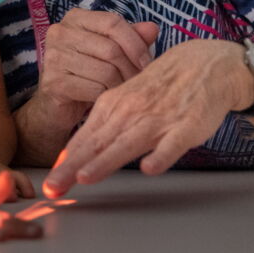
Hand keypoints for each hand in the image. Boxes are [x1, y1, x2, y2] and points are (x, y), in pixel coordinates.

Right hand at [38, 9, 158, 114]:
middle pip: (111, 49)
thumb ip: (130, 38)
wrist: (56, 103)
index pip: (113, 22)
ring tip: (119, 90)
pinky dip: (105, 96)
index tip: (147, 63)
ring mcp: (54, 57)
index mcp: (75, 19)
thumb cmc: (86, 73)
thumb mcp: (109, 52)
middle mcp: (60, 33)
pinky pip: (95, 89)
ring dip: (119, 85)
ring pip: (106, 71)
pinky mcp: (54, 82)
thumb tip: (152, 28)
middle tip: (136, 82)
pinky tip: (102, 98)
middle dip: (130, 69)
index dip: (136, 43)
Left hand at [42, 39, 251, 196]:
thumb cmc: (160, 88)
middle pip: (96, 144)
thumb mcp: (126, 101)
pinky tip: (150, 168)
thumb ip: (105, 128)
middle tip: (52, 188)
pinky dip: (161, 155)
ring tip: (84, 177)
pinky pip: (172, 143)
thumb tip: (76, 155)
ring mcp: (158, 120)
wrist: (204, 64)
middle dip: (71, 168)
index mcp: (112, 106)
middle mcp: (130, 113)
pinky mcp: (187, 126)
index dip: (64, 162)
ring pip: (127, 144)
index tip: (49, 182)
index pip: (83, 139)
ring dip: (105, 161)